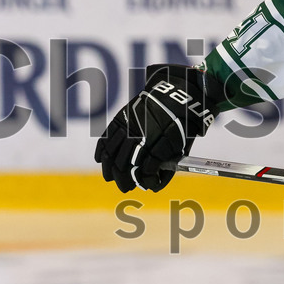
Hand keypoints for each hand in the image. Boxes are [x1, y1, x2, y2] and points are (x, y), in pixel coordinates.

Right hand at [95, 64, 217, 192]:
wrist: (177, 95)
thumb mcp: (182, 145)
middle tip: (125, 188)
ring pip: (113, 152)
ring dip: (110, 168)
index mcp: (160, 144)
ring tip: (110, 178)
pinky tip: (100, 160)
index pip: (147, 170)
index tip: (147, 186)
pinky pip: (106, 136)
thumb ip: (168, 163)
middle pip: (126, 164)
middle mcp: (142, 136)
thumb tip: (155, 183)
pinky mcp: (122, 118)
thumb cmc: (183, 124)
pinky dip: (102, 150)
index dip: (146, 181)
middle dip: (125, 179)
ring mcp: (129, 126)